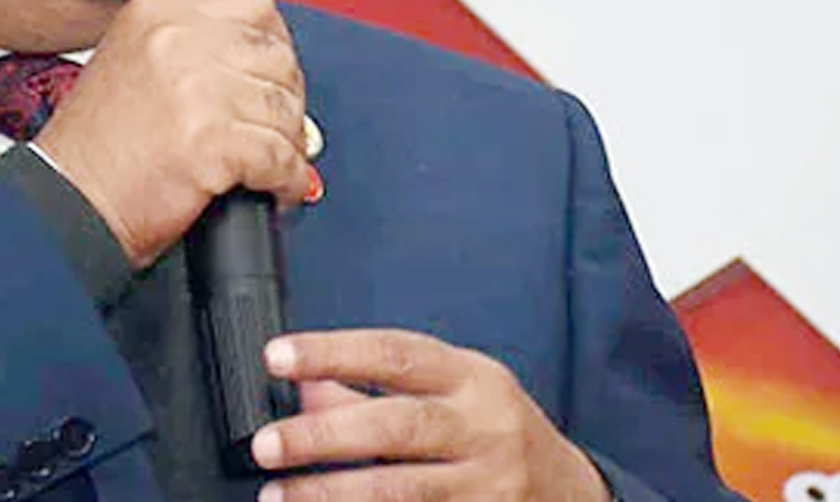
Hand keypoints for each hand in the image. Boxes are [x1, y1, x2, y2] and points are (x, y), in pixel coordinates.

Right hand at [33, 0, 316, 267]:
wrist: (66, 203)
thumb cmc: (95, 149)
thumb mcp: (133, 62)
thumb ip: (193, 47)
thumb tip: (267, 66)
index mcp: (157, 12)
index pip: (251, 0)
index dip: (272, 40)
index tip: (268, 72)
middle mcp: (176, 39)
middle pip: (276, 54)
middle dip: (286, 97)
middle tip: (274, 126)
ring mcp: (195, 88)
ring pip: (284, 107)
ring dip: (289, 142)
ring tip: (273, 163)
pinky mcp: (211, 141)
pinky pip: (281, 155)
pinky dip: (287, 179)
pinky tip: (274, 188)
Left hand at [250, 329, 608, 501]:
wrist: (572, 493)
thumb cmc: (498, 431)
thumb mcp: (453, 391)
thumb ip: (379, 387)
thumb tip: (305, 385)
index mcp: (472, 378)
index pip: (394, 354)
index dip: (333, 351)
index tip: (277, 356)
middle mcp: (485, 428)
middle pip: (396, 426)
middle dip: (324, 436)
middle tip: (266, 444)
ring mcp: (488, 486)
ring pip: (402, 490)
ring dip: (332, 495)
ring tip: (279, 494)